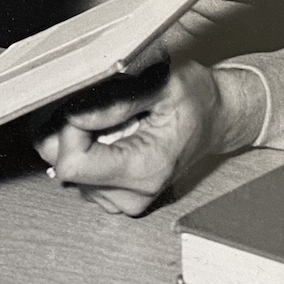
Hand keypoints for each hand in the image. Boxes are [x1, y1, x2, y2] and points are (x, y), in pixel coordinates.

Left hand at [34, 53, 265, 215]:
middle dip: (72, 132)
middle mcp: (131, 195)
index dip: (68, 130)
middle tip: (99, 106)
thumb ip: (116, 101)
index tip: (83, 103)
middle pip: (67, 168)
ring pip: (69, 170)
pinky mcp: (115, 196)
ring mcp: (122, 200)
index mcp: (144, 170)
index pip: (73, 164)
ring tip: (114, 118)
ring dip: (80, 140)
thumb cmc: (195, 98)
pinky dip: (87, 149)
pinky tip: (111, 132)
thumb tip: (73, 114)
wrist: (216, 118)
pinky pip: (81, 173)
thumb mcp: (161, 84)